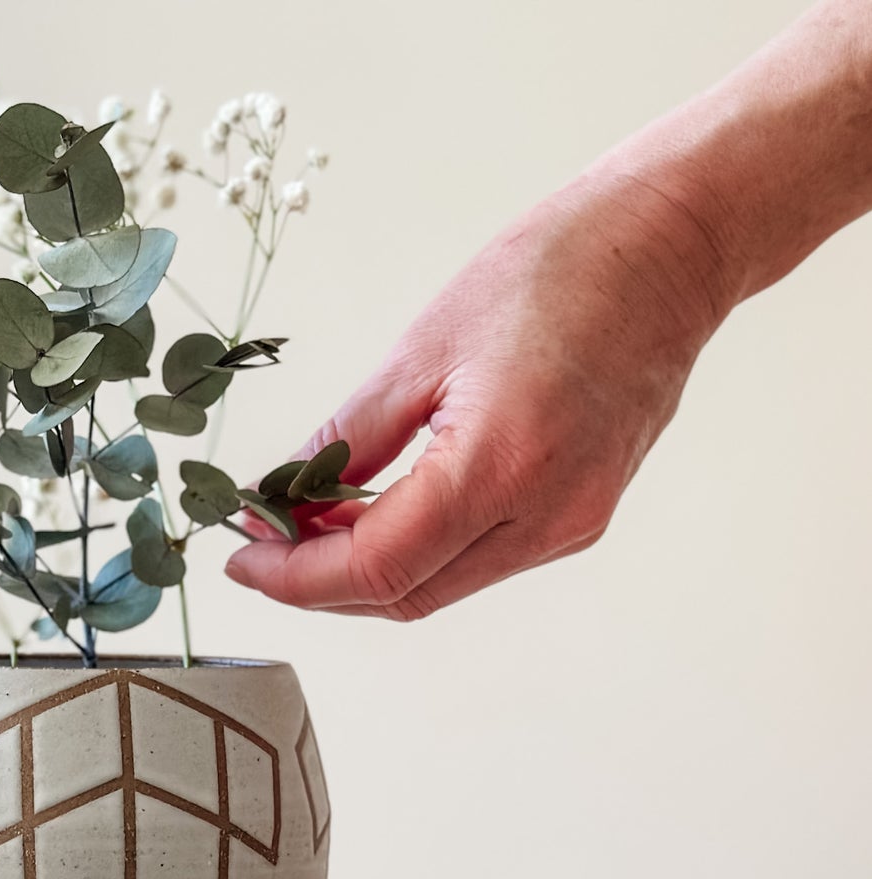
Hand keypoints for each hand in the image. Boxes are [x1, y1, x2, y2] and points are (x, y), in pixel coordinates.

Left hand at [224, 171, 735, 619]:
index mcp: (502, 466)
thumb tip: (286, 494)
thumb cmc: (559, 269)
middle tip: (262, 546)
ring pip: (438, 588)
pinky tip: (374, 519)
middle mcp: (546, 516)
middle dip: (319, 584)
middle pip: (404, 595)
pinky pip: (476, 562)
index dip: (296, 577)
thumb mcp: (423, 346)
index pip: (375, 567)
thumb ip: (347, 436)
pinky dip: (415, 553)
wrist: (672, 247)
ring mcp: (571, 525)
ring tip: (309, 529)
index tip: (243, 557)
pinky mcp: (579, 518)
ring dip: (365, 572)